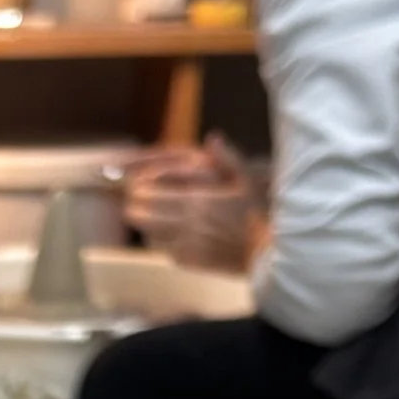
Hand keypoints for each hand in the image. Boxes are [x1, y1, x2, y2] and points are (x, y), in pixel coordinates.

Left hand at [122, 133, 262, 271]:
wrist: (264, 254)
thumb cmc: (256, 214)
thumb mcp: (246, 180)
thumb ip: (227, 157)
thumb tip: (212, 138)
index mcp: (196, 201)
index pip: (146, 195)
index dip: (136, 189)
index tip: (137, 184)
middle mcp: (185, 224)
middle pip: (138, 216)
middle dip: (135, 206)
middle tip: (139, 200)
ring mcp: (184, 245)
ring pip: (148, 234)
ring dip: (148, 225)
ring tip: (156, 216)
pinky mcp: (187, 261)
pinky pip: (163, 250)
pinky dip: (163, 241)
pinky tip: (173, 233)